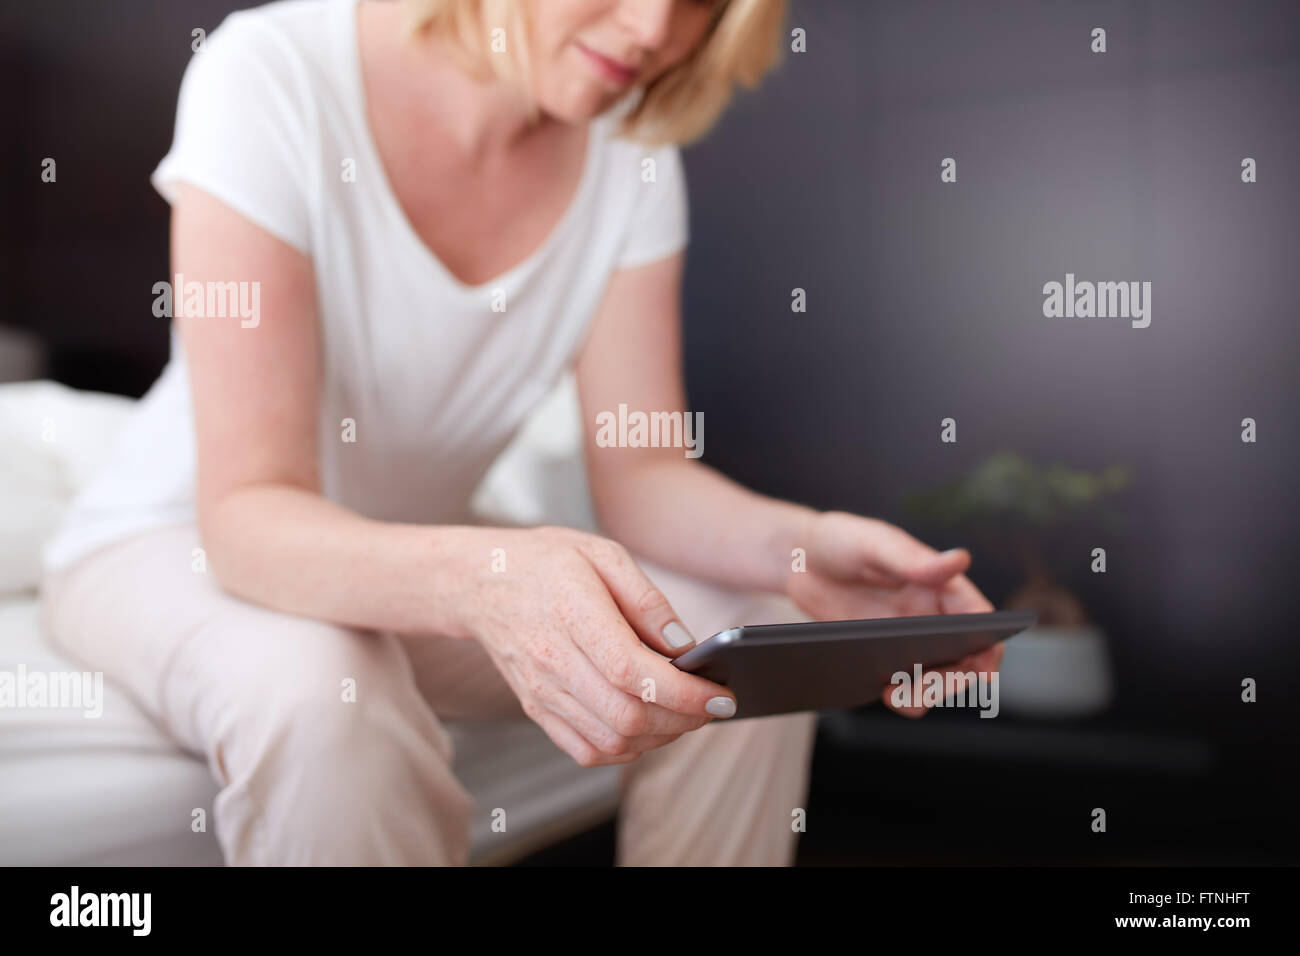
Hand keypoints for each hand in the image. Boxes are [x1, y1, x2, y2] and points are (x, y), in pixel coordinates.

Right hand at [453, 526, 734, 765]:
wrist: (482, 581)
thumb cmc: (547, 562)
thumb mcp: (603, 554)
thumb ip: (647, 599)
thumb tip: (685, 645)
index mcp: (572, 615)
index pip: (634, 673)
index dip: (685, 693)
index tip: (721, 695)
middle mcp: (553, 661)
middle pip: (628, 715)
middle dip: (683, 719)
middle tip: (712, 705)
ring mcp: (542, 691)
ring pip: (612, 739)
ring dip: (660, 737)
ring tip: (685, 714)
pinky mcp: (537, 708)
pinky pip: (587, 750)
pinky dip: (626, 748)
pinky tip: (647, 727)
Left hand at [785, 510, 1003, 717]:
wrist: (796, 561)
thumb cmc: (839, 540)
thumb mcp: (872, 543)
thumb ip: (910, 558)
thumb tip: (959, 560)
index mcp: (940, 585)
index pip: (980, 620)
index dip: (989, 647)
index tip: (979, 671)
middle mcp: (931, 615)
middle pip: (964, 660)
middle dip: (951, 682)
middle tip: (920, 692)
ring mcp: (907, 639)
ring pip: (934, 678)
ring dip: (924, 695)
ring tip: (895, 695)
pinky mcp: (881, 655)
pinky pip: (901, 684)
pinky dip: (898, 695)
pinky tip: (880, 690)